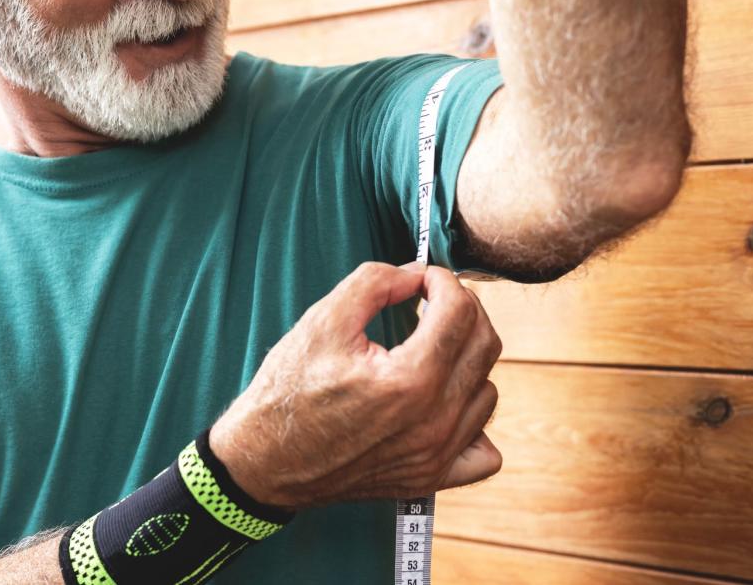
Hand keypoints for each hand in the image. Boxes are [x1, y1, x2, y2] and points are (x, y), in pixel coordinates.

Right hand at [210, 262, 503, 509]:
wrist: (265, 461)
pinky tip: (445, 403)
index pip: (460, 311)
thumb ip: (374, 282)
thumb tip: (414, 273)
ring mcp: (435, 456)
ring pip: (487, 391)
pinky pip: (485, 452)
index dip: (443, 281)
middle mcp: (432, 422)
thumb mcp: (322, 321)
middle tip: (431, 303)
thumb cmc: (287, 392)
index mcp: (409, 380)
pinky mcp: (430, 478)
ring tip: (430, 350)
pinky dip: (473, 422)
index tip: (424, 278)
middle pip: (485, 345)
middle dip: (463, 310)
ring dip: (467, 360)